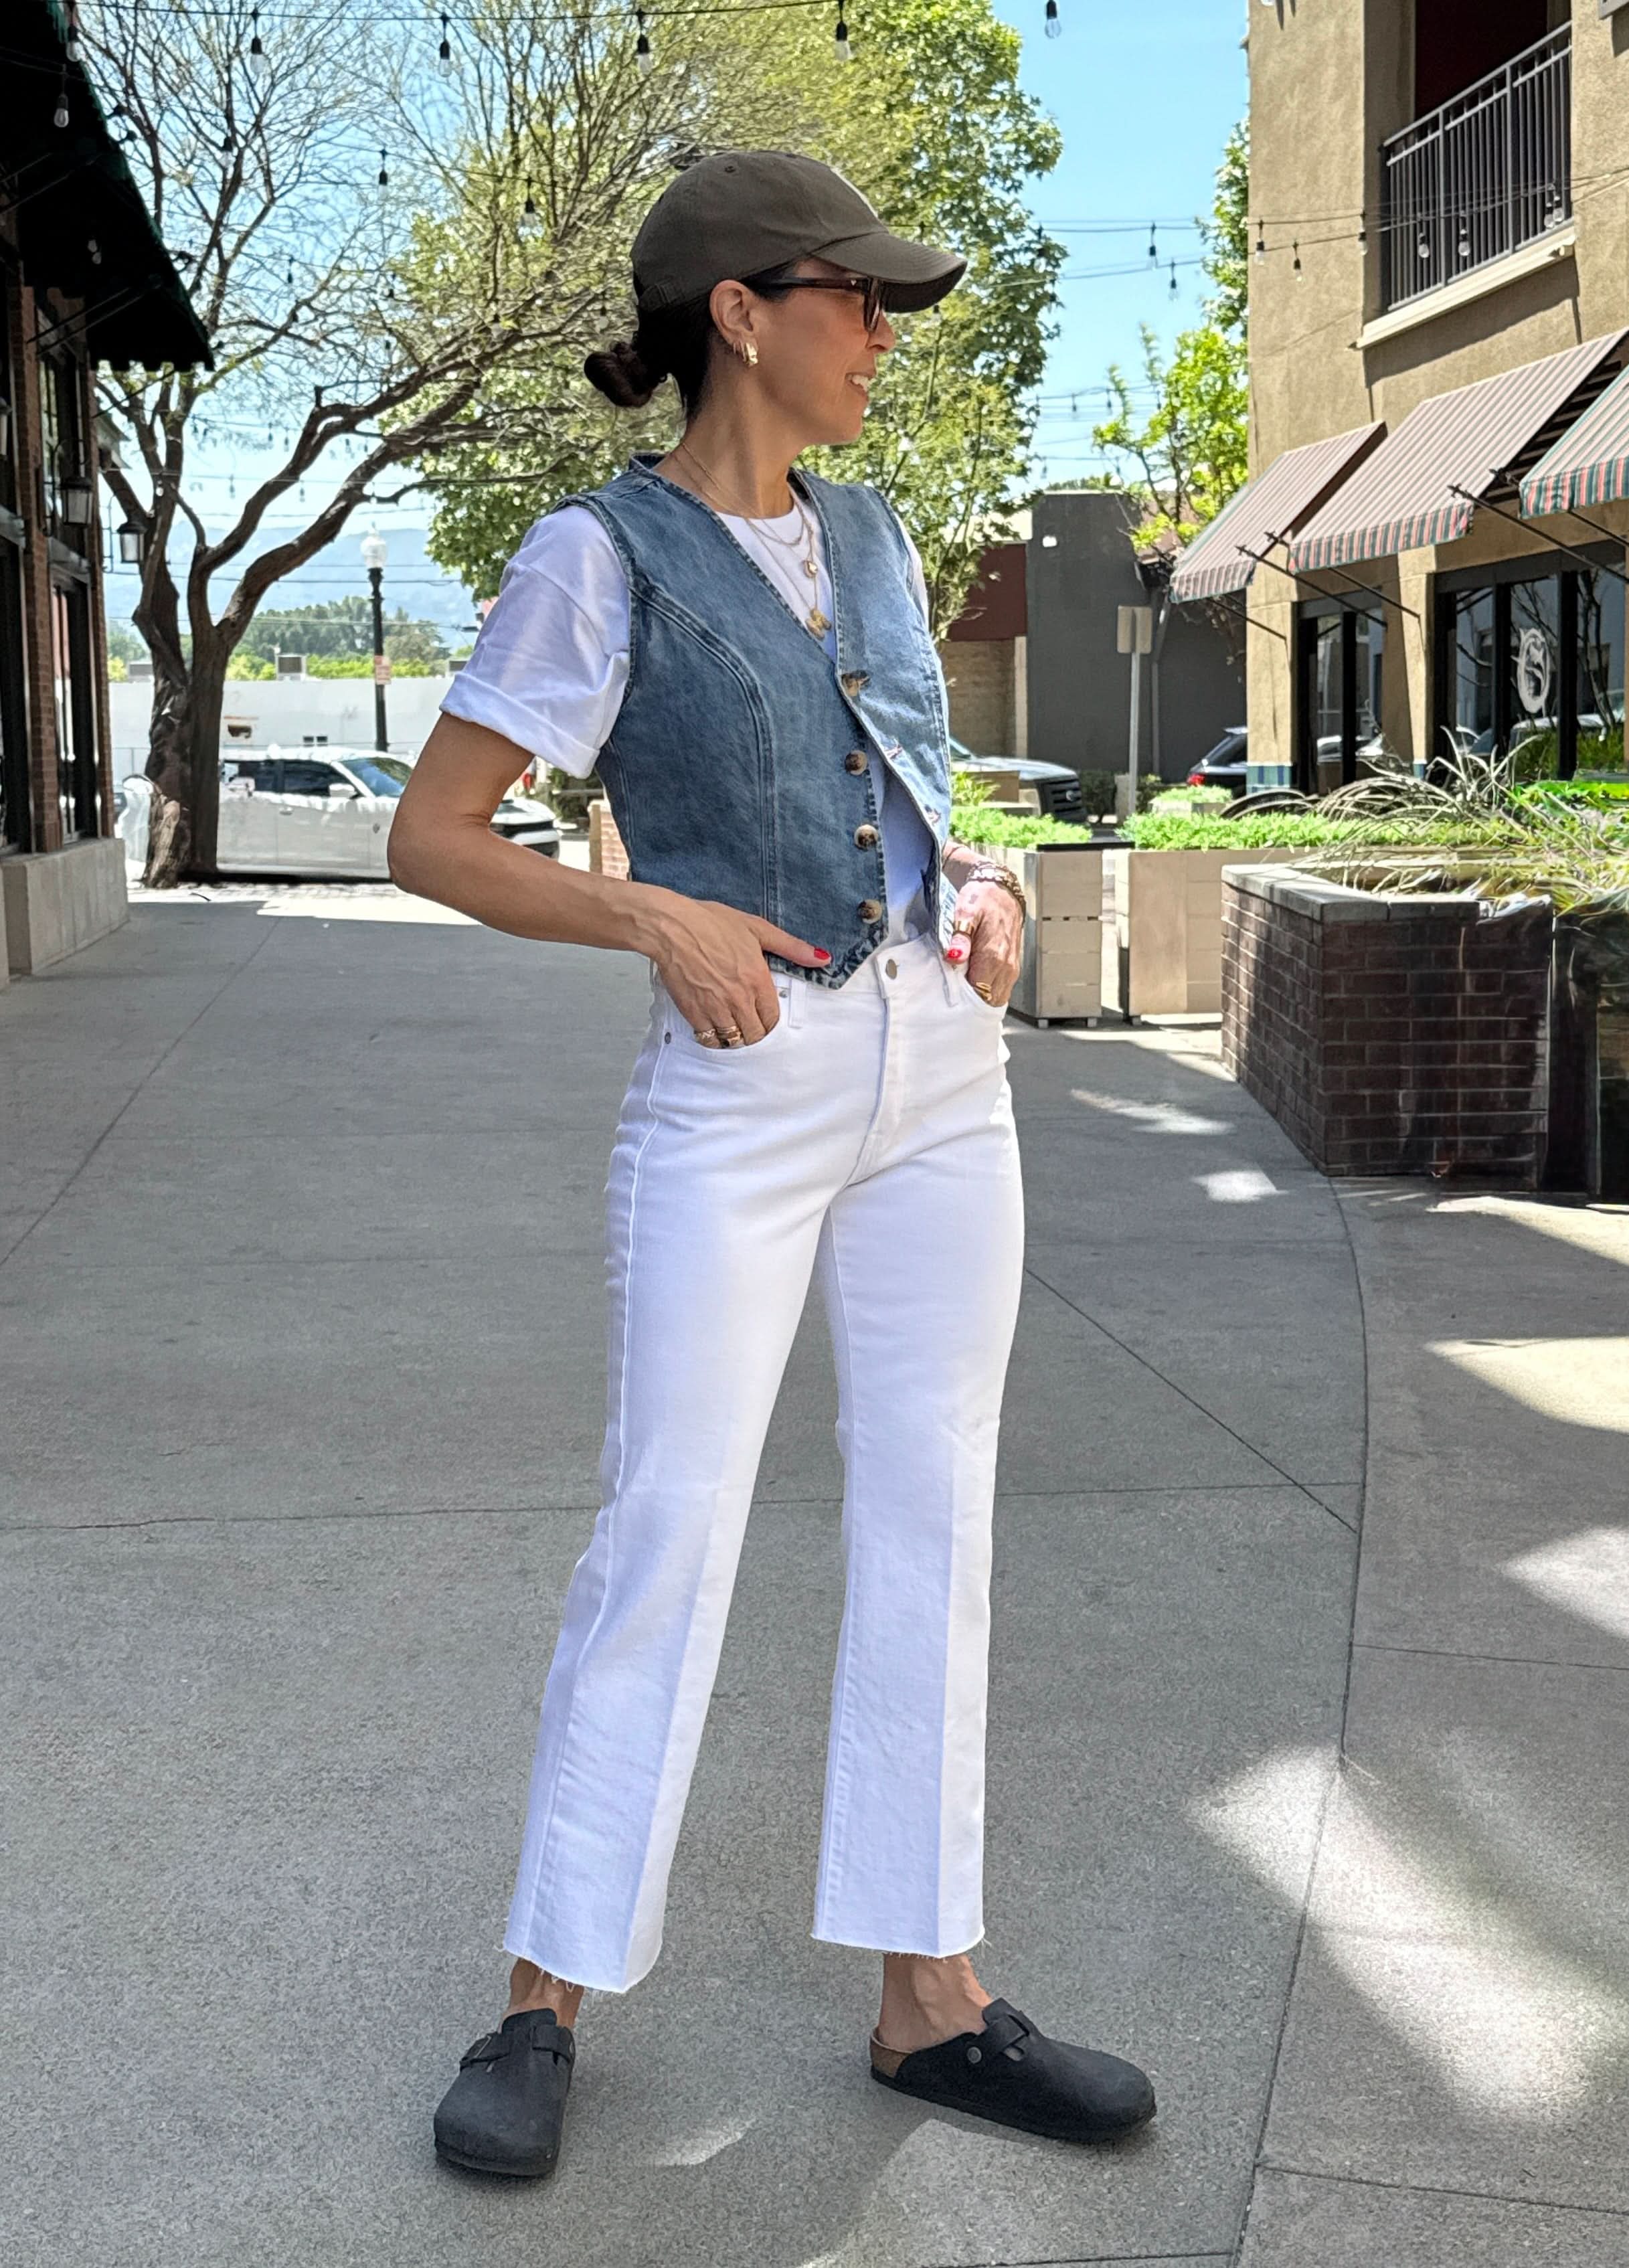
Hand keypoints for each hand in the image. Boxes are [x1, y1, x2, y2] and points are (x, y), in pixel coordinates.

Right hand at [653, 897, 829, 1045]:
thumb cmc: (711, 923)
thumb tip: (822, 958)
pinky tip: (713, 1025)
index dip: (770, 1021)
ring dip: (735, 1036)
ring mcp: (715, 1007)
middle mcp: (739, 998)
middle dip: (755, 1032)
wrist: (671, 927)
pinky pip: (709, 1037)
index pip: (772, 1018)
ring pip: (733, 1039)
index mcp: (757, 979)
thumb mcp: (756, 928)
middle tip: (749, 1023)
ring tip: (732, 1025)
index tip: (764, 1016)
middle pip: (755, 1034)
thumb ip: (791, 947)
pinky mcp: (693, 1011)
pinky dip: (713, 1036)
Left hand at [945, 877, 1022, 1006]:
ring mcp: (1011, 969)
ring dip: (980, 997)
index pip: (977, 993)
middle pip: (987, 1000)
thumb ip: (960, 939)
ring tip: (964, 987)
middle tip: (954, 992)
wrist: (1002, 891)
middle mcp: (1006, 967)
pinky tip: (975, 982)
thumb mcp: (965, 913)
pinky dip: (989, 991)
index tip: (949, 992)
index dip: (962, 997)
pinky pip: (1001, 990)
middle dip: (970, 1001)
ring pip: (996, 998)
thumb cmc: (982, 900)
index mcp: (993, 957)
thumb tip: (955, 958)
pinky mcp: (1013, 968)